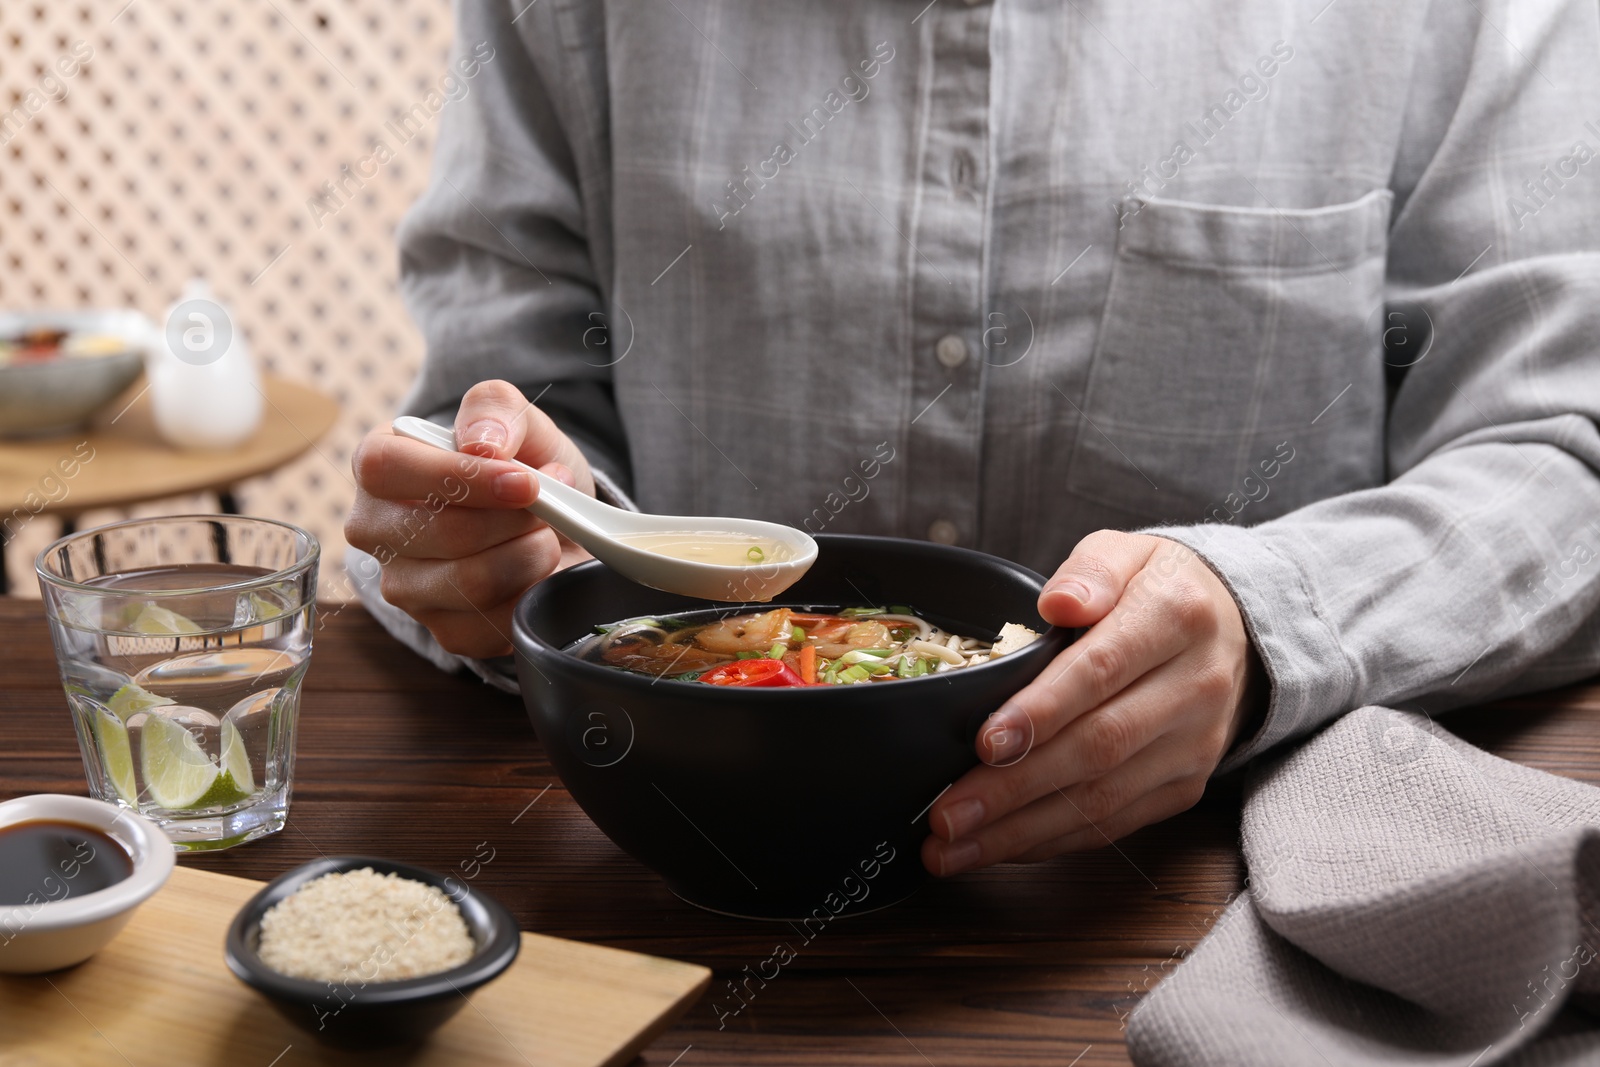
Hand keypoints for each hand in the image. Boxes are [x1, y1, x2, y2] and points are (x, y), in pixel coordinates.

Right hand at [345, 380, 596, 657]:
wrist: (557, 521)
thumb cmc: (522, 466)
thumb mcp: (516, 421)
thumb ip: (494, 409)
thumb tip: (482, 445)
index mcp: (378, 466)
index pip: (387, 469)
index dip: (460, 478)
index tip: (523, 482)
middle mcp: (376, 530)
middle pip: (440, 532)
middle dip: (513, 520)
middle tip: (547, 506)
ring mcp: (404, 586)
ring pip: (470, 582)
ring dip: (530, 555)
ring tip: (546, 534)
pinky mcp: (443, 629)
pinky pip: (491, 622)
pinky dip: (532, 593)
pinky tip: (539, 571)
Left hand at [922, 531, 1264, 875]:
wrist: (1236, 632)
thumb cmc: (1155, 591)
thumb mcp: (1126, 552)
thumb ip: (1090, 571)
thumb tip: (1060, 604)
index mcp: (1176, 618)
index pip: (1102, 670)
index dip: (1043, 710)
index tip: (988, 742)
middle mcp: (1195, 688)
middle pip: (1098, 746)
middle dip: (1015, 788)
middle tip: (946, 815)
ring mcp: (1194, 746)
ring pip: (1102, 800)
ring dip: (1020, 831)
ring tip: (952, 848)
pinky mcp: (1184, 787)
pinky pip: (1113, 824)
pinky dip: (1050, 841)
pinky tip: (998, 848)